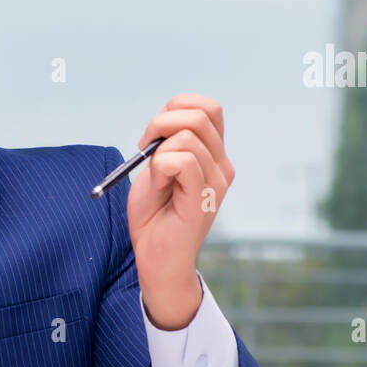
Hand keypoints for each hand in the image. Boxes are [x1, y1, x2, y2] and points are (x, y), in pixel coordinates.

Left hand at [126, 94, 234, 328]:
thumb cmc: (153, 216)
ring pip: (188, 136)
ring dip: (158, 152)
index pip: (209, 107)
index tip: (153, 133)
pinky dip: (160, 167)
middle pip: (201, 114)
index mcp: (214, 156)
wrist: (155, 259)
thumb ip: (166, 142)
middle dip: (161, 122)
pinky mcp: (204, 199)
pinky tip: (159, 187)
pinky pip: (184, 161)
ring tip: (155, 179)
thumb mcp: (156, 168)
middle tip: (144, 148)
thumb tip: (165, 119)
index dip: (176, 108)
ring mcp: (216, 182)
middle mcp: (222, 166)